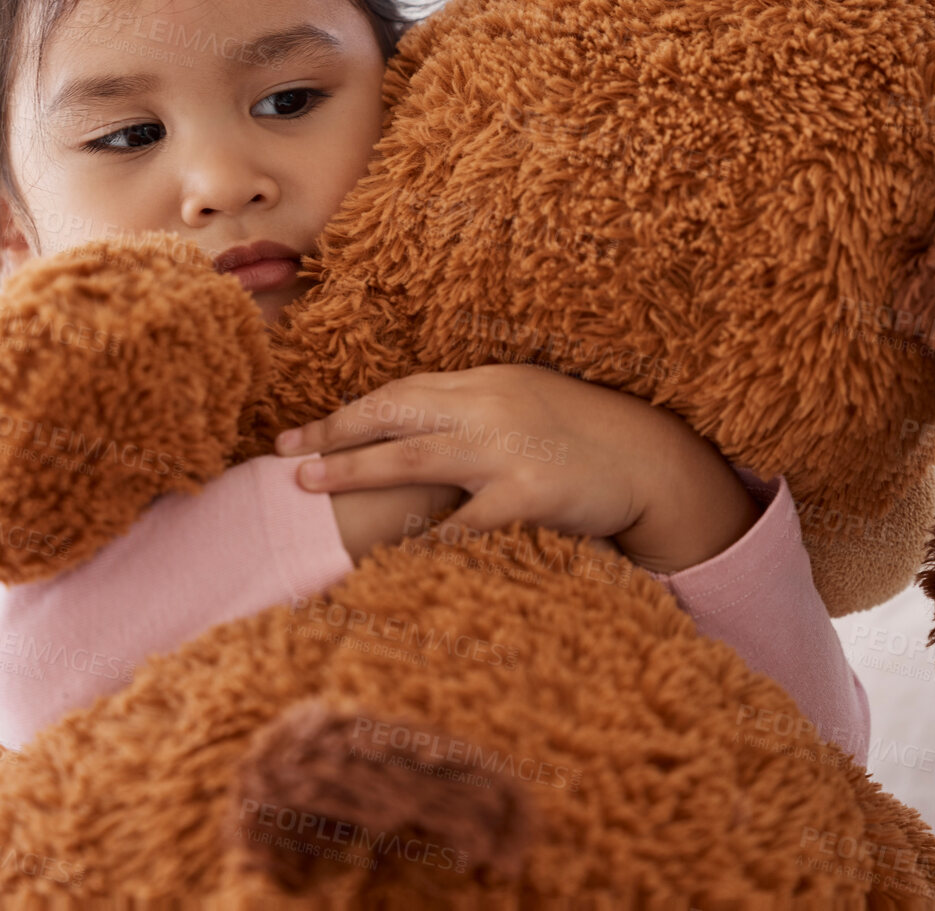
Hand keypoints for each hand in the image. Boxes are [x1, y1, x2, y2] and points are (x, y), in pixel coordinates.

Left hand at [274, 364, 757, 573]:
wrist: (649, 458)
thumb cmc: (582, 433)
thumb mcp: (524, 400)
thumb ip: (472, 407)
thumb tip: (412, 422)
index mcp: (484, 382)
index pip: (399, 392)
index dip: (345, 413)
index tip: (300, 434)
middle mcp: (489, 405)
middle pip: (393, 413)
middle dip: (334, 433)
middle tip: (286, 455)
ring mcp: (508, 447)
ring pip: (413, 454)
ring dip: (355, 469)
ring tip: (309, 484)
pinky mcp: (531, 491)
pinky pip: (466, 519)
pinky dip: (427, 535)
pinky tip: (391, 552)